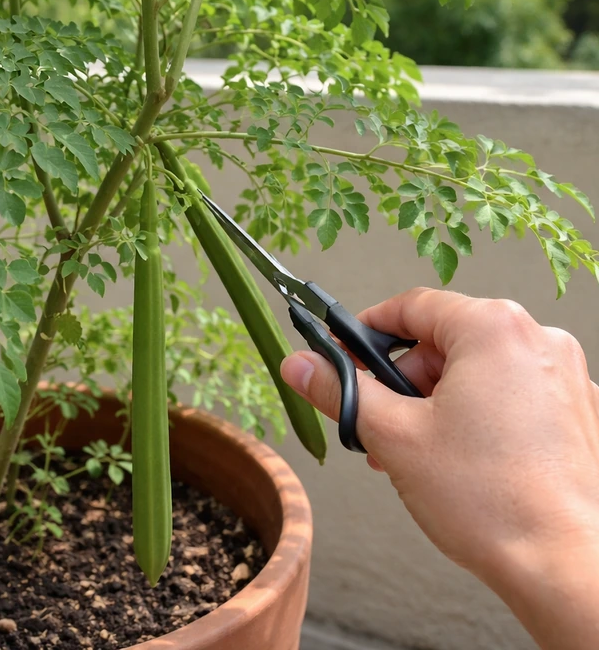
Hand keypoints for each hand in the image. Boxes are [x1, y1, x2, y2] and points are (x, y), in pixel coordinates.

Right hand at [281, 287, 598, 649]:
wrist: (563, 566)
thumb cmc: (492, 501)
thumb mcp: (392, 435)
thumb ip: (340, 391)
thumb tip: (302, 365)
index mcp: (494, 329)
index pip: (412, 306)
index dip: (365, 330)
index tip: (340, 355)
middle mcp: (537, 341)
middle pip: (443, 340)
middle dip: (401, 381)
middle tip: (377, 421)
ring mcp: (563, 377)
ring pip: (475, 371)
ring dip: (433, 403)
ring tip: (413, 452)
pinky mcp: (576, 413)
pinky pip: (508, 395)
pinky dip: (474, 416)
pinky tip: (454, 460)